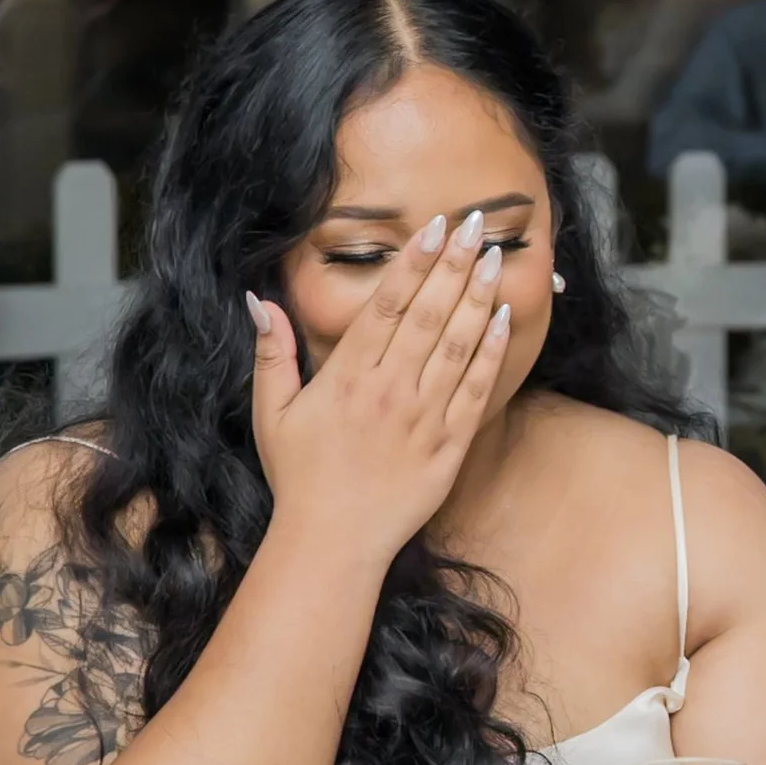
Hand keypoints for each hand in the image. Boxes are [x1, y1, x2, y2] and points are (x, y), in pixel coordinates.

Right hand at [249, 210, 513, 556]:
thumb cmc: (300, 475)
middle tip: (474, 223)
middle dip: (453, 264)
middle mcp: (390, 389)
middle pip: (430, 313)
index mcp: (348, 377)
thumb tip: (260, 301)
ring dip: (479, 297)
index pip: (387, 305)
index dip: (413, 262)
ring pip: (459, 344)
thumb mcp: (272, 413)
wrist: (333, 541)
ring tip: (493, 256)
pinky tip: (505, 317)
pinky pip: (477, 389)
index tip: (433, 227)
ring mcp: (424, 416)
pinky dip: (492, 351)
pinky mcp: (450, 444)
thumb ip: (272, 354)